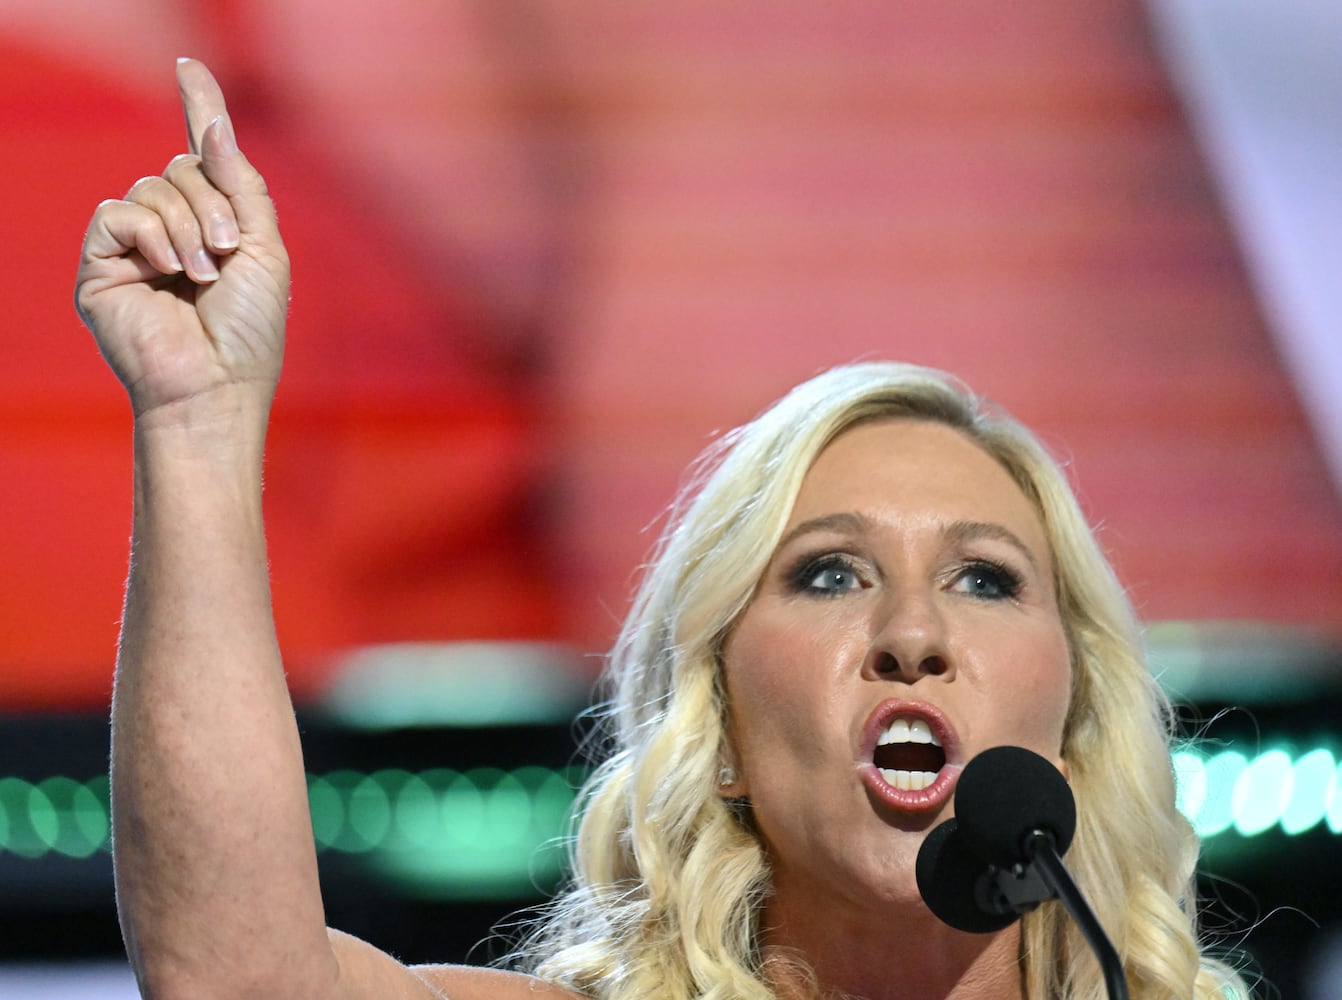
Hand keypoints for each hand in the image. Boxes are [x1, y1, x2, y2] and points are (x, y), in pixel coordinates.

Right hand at [75, 59, 289, 420]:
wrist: (215, 384)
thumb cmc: (249, 331)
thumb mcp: (263, 248)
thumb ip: (242, 185)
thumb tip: (214, 123)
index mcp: (216, 224)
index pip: (202, 156)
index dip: (197, 108)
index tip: (189, 66)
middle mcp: (173, 229)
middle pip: (181, 166)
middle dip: (213, 204)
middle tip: (226, 255)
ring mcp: (135, 246)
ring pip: (151, 186)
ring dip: (188, 226)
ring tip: (202, 275)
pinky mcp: (101, 263)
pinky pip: (118, 212)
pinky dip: (150, 235)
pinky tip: (167, 270)